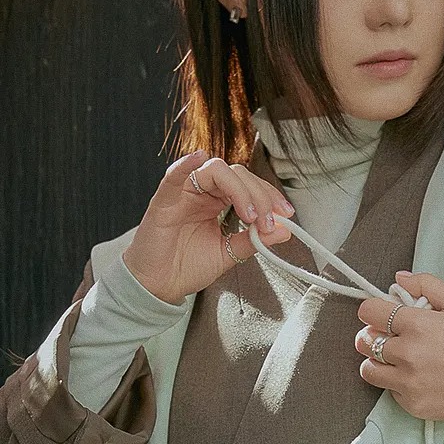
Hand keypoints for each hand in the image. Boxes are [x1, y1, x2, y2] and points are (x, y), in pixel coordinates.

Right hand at [121, 152, 296, 301]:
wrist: (158, 286)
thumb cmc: (186, 267)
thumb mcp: (229, 253)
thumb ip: (254, 240)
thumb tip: (285, 230)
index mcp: (217, 201)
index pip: (248, 184)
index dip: (269, 195)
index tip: (285, 214)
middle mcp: (202, 192)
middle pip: (237, 175)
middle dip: (260, 195)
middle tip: (269, 222)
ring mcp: (183, 193)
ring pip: (215, 171)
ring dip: (239, 190)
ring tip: (249, 216)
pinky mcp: (163, 201)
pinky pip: (173, 176)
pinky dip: (185, 164)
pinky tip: (199, 157)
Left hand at [354, 270, 443, 422]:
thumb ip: (425, 285)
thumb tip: (398, 279)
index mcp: (417, 325)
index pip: (369, 312)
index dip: (373, 310)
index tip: (380, 313)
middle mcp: (408, 355)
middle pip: (363, 341)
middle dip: (372, 334)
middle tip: (389, 336)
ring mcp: (408, 383)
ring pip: (369, 370)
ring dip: (377, 361)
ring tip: (398, 358)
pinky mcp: (413, 405)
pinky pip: (389, 391)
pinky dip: (397, 383)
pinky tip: (419, 377)